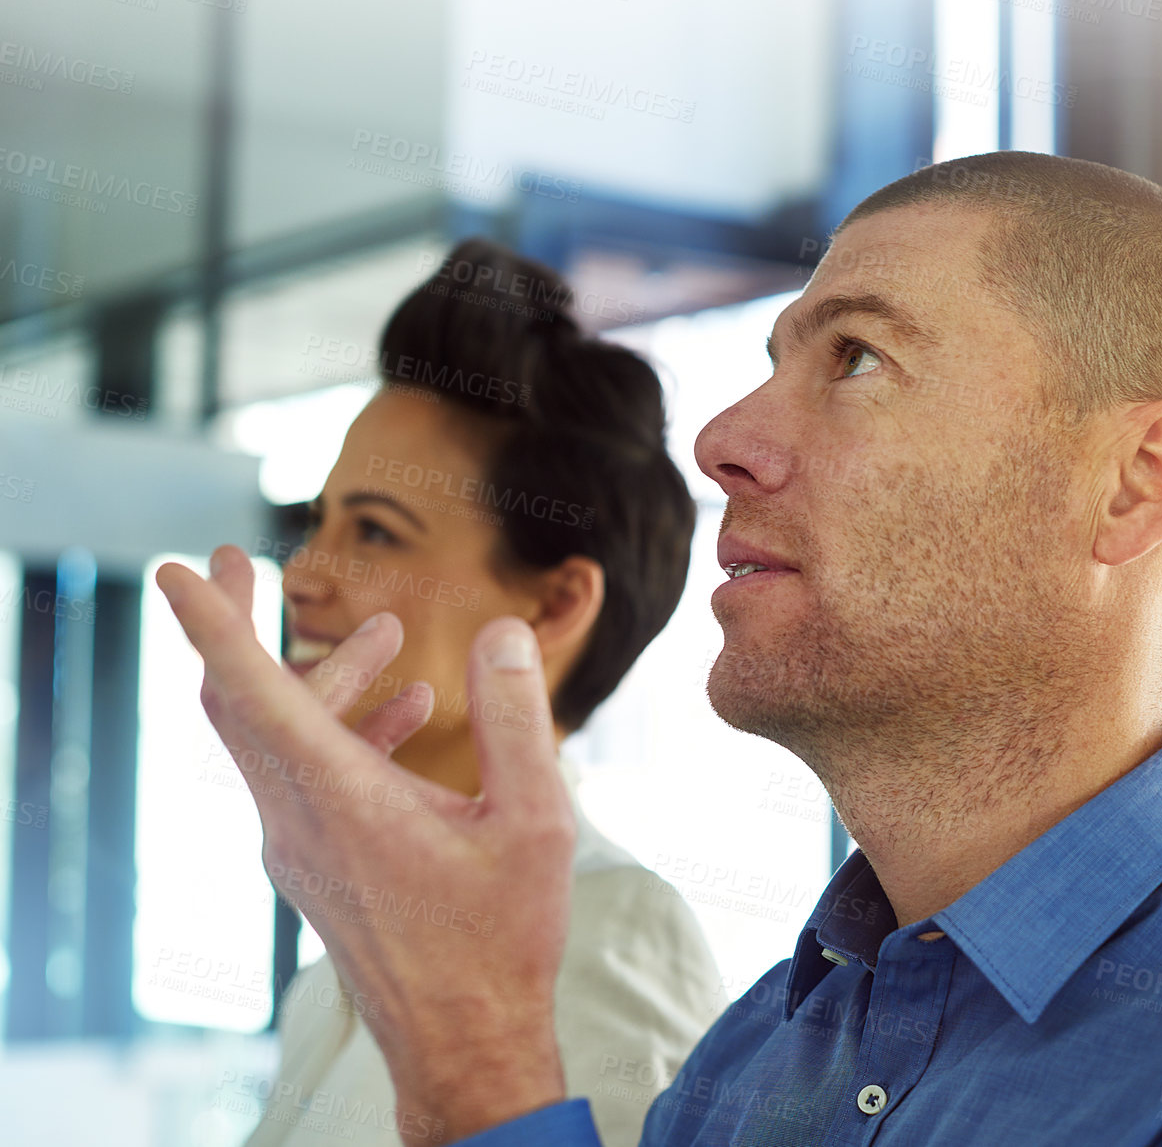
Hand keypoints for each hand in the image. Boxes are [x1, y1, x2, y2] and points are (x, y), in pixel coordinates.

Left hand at [158, 545, 575, 1143]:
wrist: (465, 1042)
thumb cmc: (499, 939)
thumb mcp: (534, 822)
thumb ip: (516, 719)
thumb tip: (501, 633)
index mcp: (341, 800)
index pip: (250, 691)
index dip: (212, 623)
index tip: (181, 569)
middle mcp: (298, 820)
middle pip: (238, 704)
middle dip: (237, 627)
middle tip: (241, 564)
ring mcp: (299, 848)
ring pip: (277, 740)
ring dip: (321, 679)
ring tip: (392, 640)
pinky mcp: (317, 867)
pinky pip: (305, 777)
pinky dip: (341, 731)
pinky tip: (412, 717)